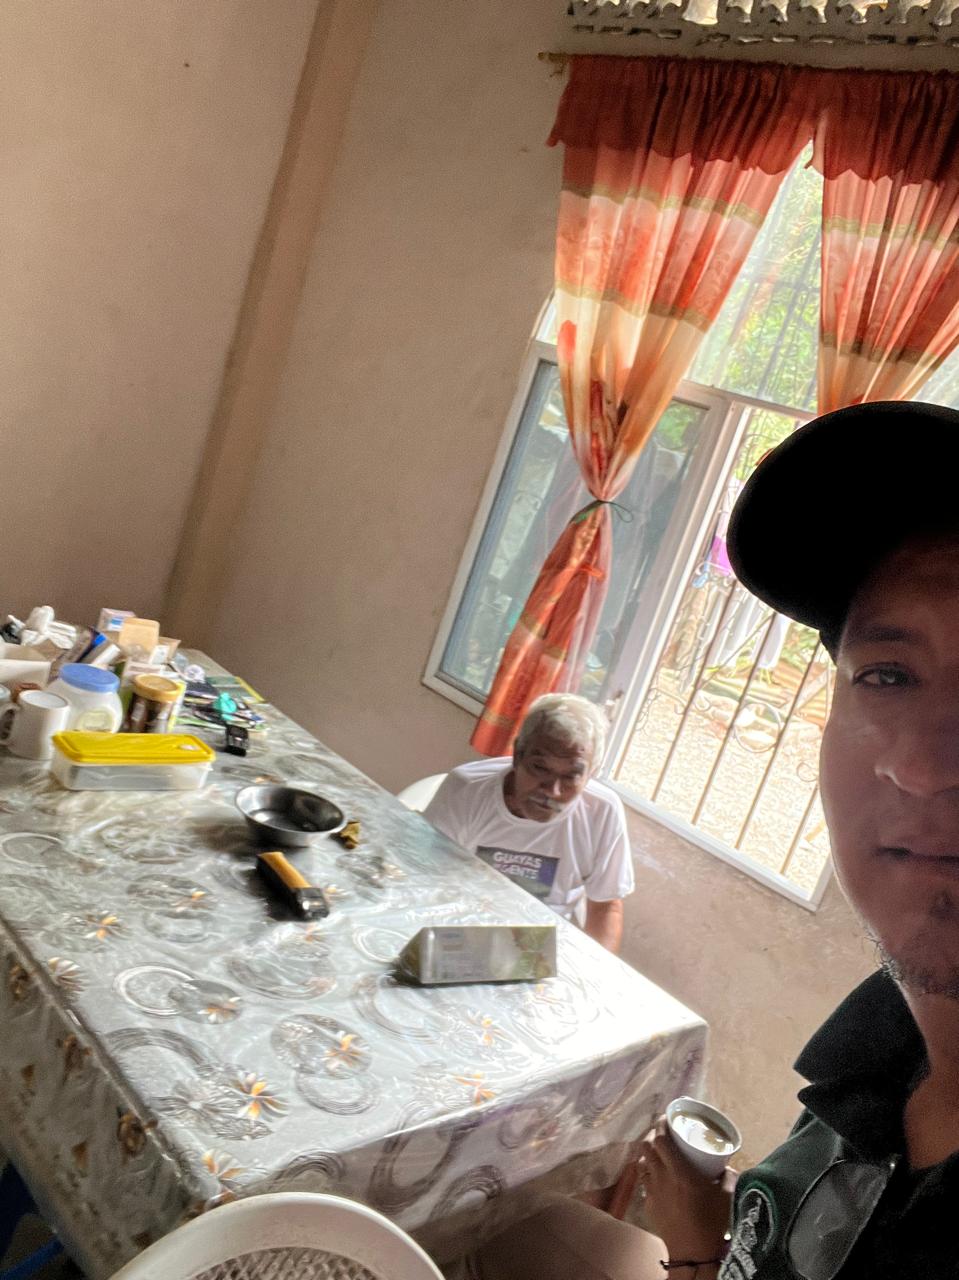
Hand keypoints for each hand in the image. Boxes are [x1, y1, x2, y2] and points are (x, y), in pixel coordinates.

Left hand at [635, 1118, 735, 1261]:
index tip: (665, 1118)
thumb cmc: (712, 1223)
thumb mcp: (727, 1196)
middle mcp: (662, 1177)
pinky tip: (658, 1178)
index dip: (660, 1125)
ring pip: (642, 1163)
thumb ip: (728, 1176)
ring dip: (648, 1155)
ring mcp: (653, 1191)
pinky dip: (649, 1175)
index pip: (661, 1139)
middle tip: (662, 1135)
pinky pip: (645, 1182)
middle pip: (646, 1147)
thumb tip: (726, 1165)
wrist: (694, 1253)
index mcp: (681, 1171)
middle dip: (651, 1137)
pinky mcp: (648, 1205)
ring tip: (657, 1154)